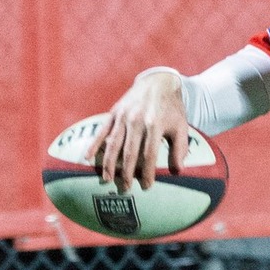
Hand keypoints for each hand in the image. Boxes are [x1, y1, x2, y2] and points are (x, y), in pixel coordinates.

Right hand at [87, 70, 188, 191]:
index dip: (148, 172)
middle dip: (126, 172)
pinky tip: (88, 157)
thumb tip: (178, 170)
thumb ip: (181, 148)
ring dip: (109, 163)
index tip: (147, 186)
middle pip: (129, 152)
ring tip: (107, 179)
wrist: (158, 81)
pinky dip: (94, 144)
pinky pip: (102, 130)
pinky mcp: (114, 112)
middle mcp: (137, 120)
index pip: (149, 154)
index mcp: (155, 124)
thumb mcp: (182, 126)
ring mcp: (123, 116)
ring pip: (113, 143)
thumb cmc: (172, 108)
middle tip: (125, 188)